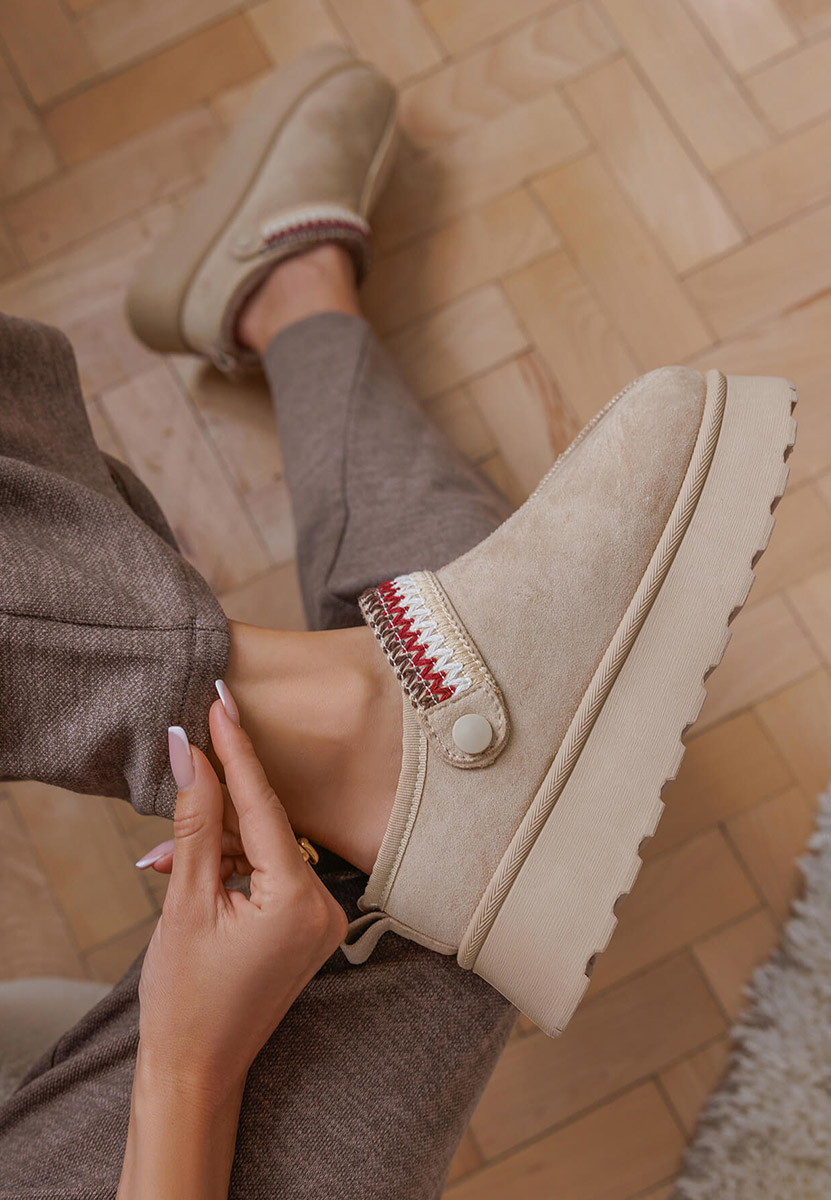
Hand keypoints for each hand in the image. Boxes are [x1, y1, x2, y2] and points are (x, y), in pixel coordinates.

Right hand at [136, 685, 347, 1091]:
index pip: (264, 805)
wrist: (197, 1071)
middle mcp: (324, 907)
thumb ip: (193, 824)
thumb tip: (188, 754)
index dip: (237, 750)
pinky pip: (269, 873)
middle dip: (218, 802)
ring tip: (163, 859)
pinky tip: (186, 872)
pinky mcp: (307, 926)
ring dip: (215, 843)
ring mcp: (320, 919)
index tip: (220, 702)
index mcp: (299, 900)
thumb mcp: (185, 903)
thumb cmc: (185, 999)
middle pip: (266, 825)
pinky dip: (231, 867)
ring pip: (265, 849)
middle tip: (188, 749)